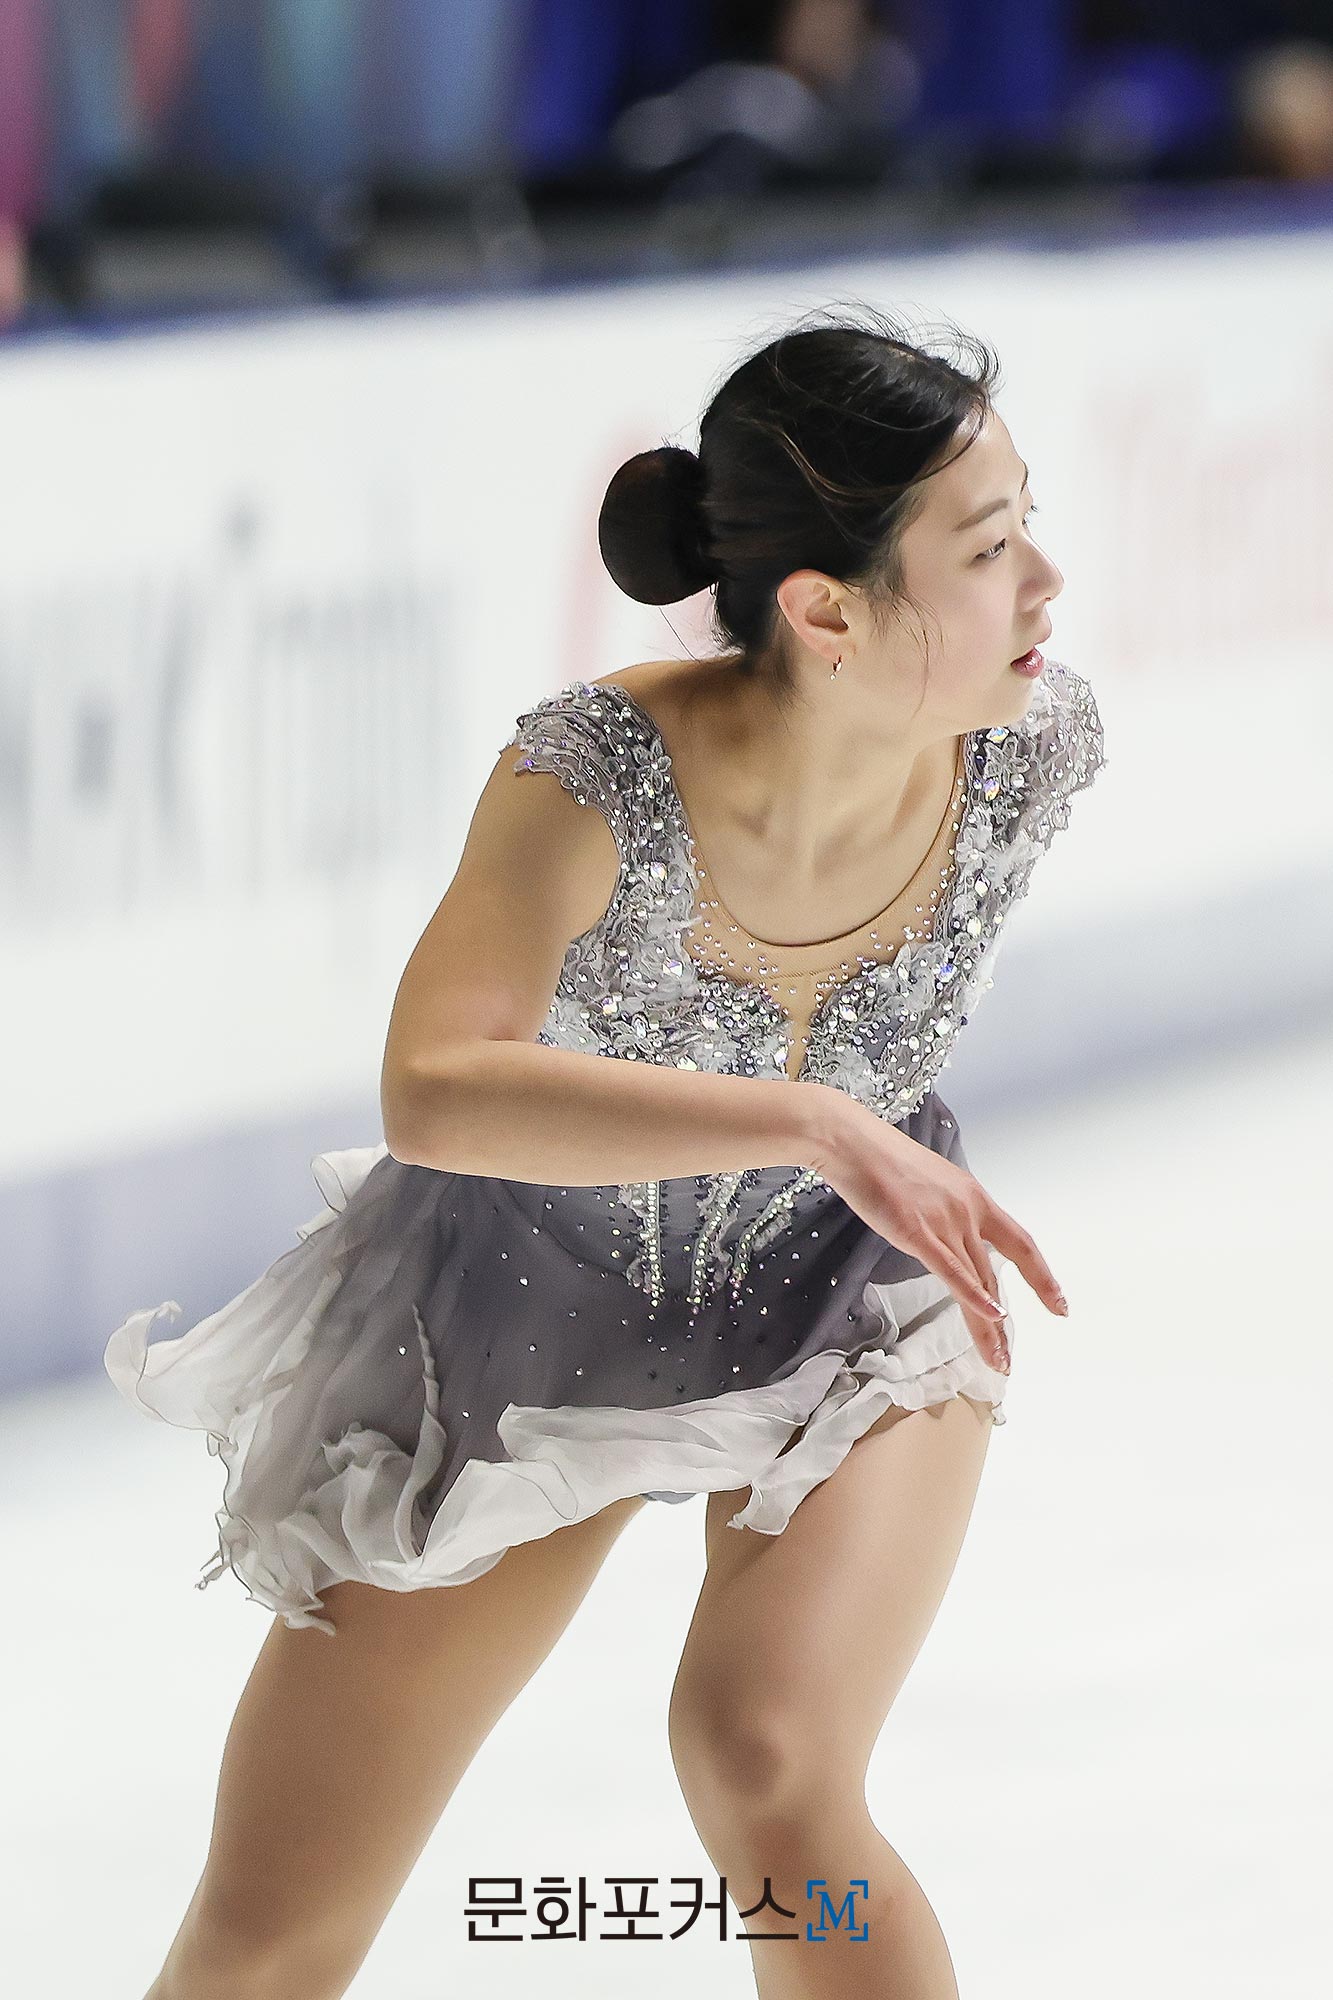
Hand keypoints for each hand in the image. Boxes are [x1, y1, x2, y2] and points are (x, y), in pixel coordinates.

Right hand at [807, 1093, 1068, 1370]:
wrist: (853, 1143)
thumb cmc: (882, 1161)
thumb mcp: (930, 1185)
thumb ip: (945, 1213)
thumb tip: (946, 1237)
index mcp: (974, 1198)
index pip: (1021, 1244)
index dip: (1042, 1277)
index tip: (1058, 1304)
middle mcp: (967, 1212)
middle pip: (995, 1276)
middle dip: (1004, 1324)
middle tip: (1010, 1358)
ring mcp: (944, 1222)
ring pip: (976, 1283)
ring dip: (988, 1328)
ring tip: (997, 1361)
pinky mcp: (917, 1232)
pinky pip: (951, 1271)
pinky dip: (972, 1296)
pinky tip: (990, 1317)